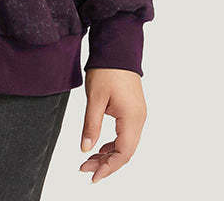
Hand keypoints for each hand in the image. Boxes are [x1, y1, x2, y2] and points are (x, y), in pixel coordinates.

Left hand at [79, 68, 146, 182]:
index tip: (93, 176)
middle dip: (105, 163)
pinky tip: (99, 147)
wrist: (117, 48)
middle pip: (125, 151)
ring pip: (125, 144)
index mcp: (132, 118)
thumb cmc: (107, 69)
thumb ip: (90, 125)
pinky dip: (112, 143)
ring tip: (88, 160)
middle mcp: (139, 119)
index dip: (108, 167)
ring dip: (108, 154)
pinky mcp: (133, 110)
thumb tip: (86, 148)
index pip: (123, 153)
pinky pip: (125, 134)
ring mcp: (137, 115)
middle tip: (85, 168)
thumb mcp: (95, 98)